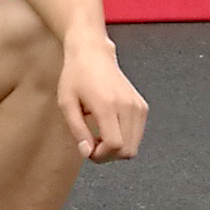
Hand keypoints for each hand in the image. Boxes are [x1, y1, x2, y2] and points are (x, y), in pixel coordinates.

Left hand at [57, 39, 147, 162]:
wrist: (93, 54)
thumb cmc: (76, 76)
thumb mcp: (66, 103)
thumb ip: (77, 130)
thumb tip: (87, 153)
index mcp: (107, 105)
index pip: (116, 144)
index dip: (102, 155)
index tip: (88, 151)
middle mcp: (128, 106)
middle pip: (128, 150)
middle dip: (109, 155)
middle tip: (92, 145)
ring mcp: (138, 106)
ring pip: (135, 145)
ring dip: (117, 148)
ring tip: (98, 136)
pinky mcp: (142, 107)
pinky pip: (137, 134)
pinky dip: (125, 138)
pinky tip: (109, 128)